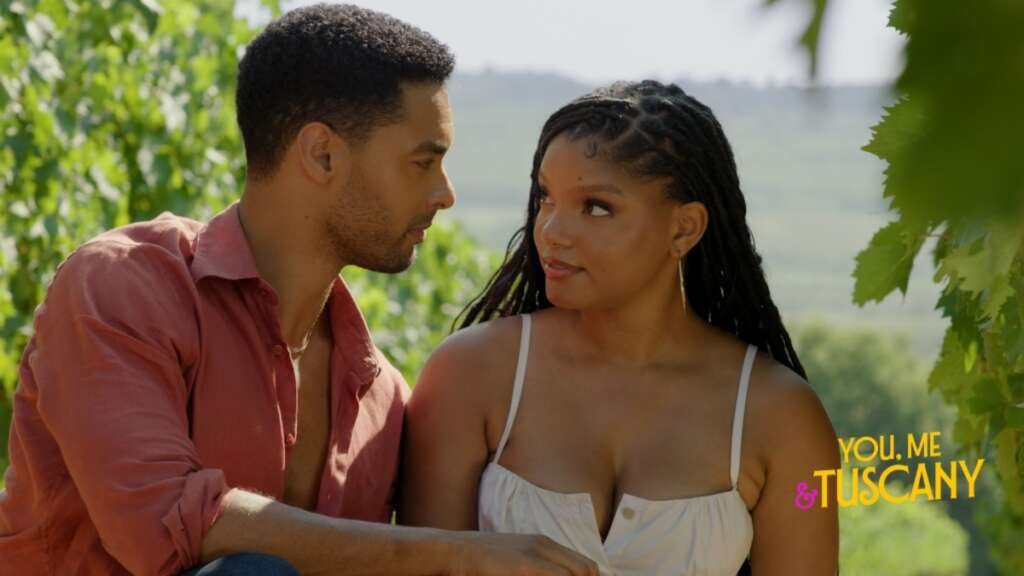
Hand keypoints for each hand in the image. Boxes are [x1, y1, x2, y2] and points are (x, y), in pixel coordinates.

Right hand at [447, 531, 599, 575]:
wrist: (452, 552)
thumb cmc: (479, 563)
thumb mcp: (514, 558)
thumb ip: (536, 567)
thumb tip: (559, 574)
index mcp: (542, 544)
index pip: (584, 565)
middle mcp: (543, 546)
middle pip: (585, 570)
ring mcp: (535, 557)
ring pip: (573, 575)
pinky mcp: (526, 568)